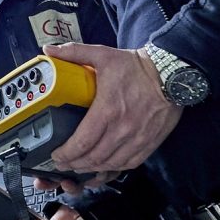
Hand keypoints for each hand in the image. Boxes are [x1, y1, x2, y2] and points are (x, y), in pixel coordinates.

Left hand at [44, 42, 182, 176]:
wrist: (171, 73)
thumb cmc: (136, 66)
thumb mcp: (103, 54)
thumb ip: (74, 52)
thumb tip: (49, 50)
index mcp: (108, 110)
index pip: (82, 142)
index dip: (66, 154)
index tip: (56, 155)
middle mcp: (123, 129)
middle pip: (94, 157)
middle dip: (74, 164)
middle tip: (62, 164)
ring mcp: (138, 138)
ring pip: (110, 164)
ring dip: (92, 169)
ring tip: (79, 167)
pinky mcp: (150, 142)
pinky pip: (129, 164)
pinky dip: (114, 168)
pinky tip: (104, 166)